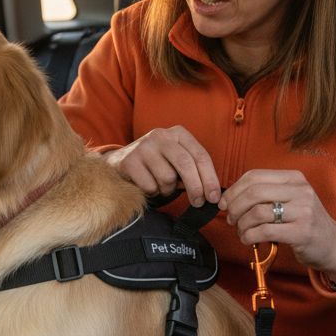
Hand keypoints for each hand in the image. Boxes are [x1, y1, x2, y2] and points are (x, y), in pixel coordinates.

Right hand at [103, 125, 220, 206]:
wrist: (120, 162)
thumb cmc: (156, 164)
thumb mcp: (176, 159)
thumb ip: (194, 169)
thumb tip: (213, 193)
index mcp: (178, 133)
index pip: (200, 156)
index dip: (210, 178)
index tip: (215, 197)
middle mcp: (161, 136)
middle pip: (185, 164)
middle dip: (196, 187)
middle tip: (198, 202)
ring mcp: (143, 147)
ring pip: (167, 178)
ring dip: (167, 189)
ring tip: (161, 185)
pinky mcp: (129, 161)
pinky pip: (150, 186)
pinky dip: (152, 192)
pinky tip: (147, 185)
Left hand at [220, 169, 335, 283]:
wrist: (333, 244)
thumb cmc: (303, 221)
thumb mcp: (289, 199)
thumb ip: (265, 194)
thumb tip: (229, 197)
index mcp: (294, 178)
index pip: (254, 176)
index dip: (234, 190)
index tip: (224, 203)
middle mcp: (300, 191)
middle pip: (254, 192)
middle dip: (235, 207)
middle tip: (231, 219)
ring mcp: (303, 211)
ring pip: (257, 212)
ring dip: (242, 225)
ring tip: (242, 232)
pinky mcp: (301, 232)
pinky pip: (264, 231)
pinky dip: (249, 236)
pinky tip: (249, 240)